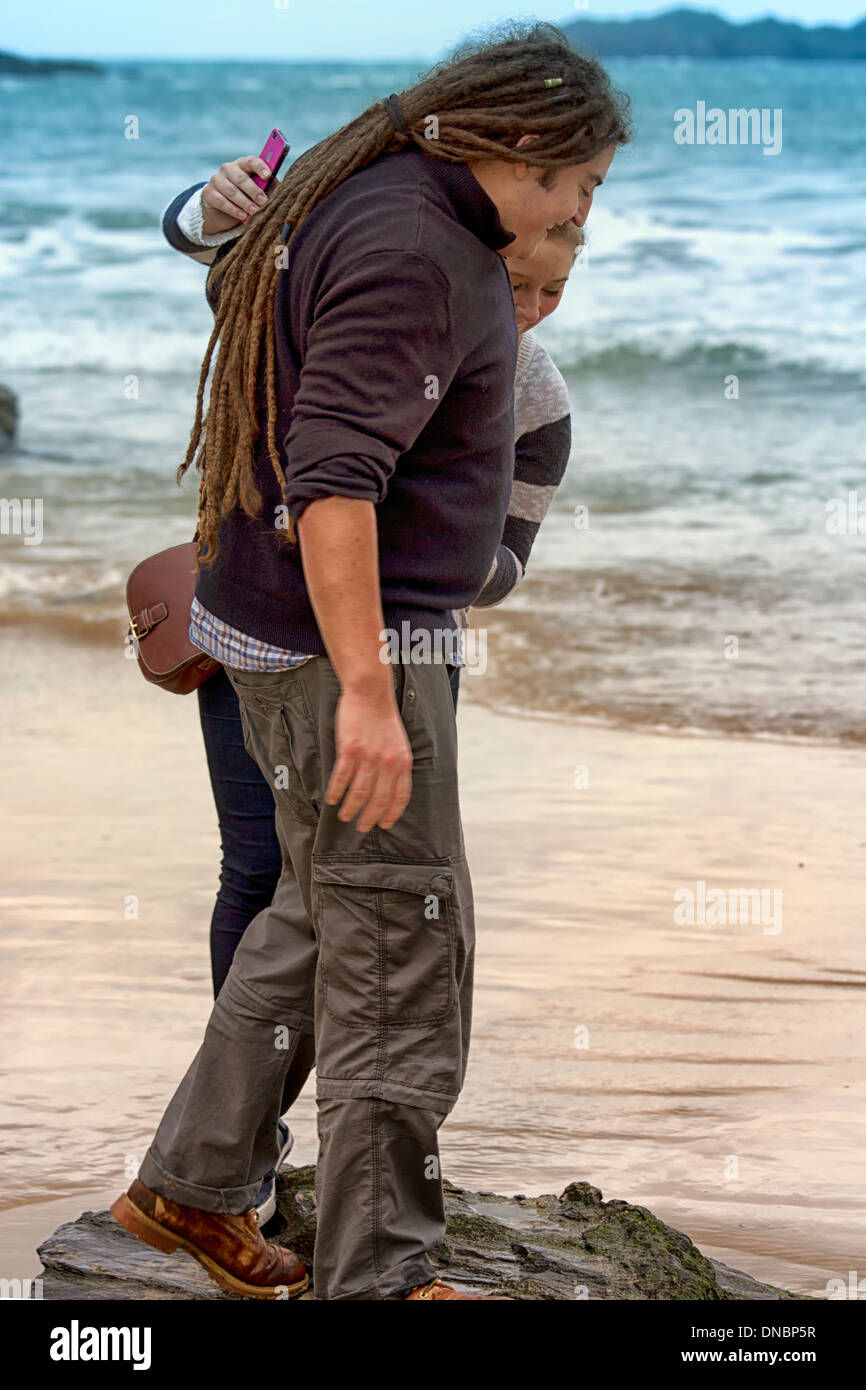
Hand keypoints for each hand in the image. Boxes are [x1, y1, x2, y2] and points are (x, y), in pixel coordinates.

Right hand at [200, 156, 273, 234]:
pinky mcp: (209, 193)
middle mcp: (228, 168)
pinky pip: (221, 201)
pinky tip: (242, 216)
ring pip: (231, 191)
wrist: (222, 207)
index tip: (268, 176)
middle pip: (241, 178)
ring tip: (255, 212)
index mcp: (243, 164)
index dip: (260, 167)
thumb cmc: (246, 196)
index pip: (252, 161)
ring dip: (245, 203)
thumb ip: (268, 187)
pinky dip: (233, 209)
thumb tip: (282, 192)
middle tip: (264, 202)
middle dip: (254, 191)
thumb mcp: (258, 190)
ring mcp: (217, 179)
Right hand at [326, 683, 412, 832]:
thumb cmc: (382, 718)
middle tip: (361, 827)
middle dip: (369, 818)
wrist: (370, 693)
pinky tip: (332, 800)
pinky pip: (342, 779)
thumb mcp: (398, 743)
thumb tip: (389, 787)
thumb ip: (395, 765)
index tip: (384, 824)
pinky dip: (336, 792)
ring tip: (344, 817)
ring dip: (351, 809)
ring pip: (360, 794)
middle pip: (379, 800)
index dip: (391, 813)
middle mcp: (388, 763)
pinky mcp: (350, 751)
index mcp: (402, 762)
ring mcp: (369, 758)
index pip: (400, 796)